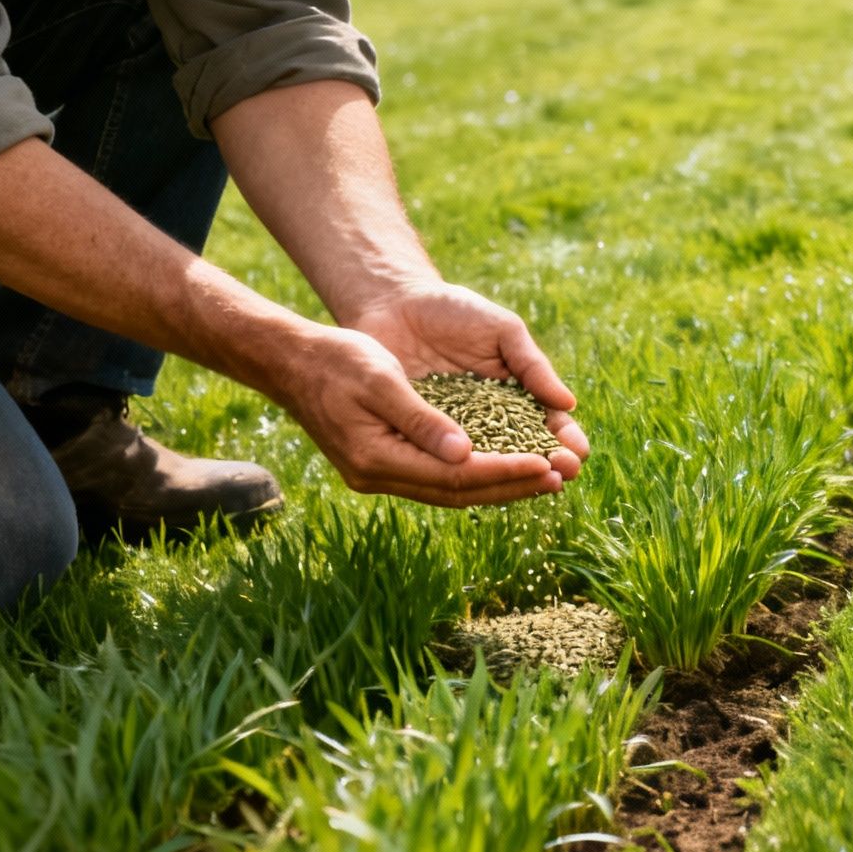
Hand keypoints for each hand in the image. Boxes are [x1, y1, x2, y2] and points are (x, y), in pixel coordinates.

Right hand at [274, 324, 566, 506]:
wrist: (292, 361)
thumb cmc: (337, 359)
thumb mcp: (381, 379)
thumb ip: (422, 419)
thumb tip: (465, 454)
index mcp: (375, 459)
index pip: (454, 477)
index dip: (503, 472)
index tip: (546, 465)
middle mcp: (377, 476)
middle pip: (458, 492)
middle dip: (511, 486)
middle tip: (559, 478)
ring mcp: (379, 473)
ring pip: (451, 490)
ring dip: (498, 485)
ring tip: (544, 479)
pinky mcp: (384, 463)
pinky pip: (439, 478)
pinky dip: (475, 475)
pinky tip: (505, 467)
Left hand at [343, 281, 587, 481]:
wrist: (393, 305)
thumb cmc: (454, 311)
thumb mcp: (501, 330)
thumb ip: (531, 365)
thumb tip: (568, 403)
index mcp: (517, 396)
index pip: (548, 425)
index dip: (564, 441)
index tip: (577, 453)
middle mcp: (489, 421)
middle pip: (524, 453)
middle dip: (546, 466)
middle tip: (561, 475)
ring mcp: (455, 433)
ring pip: (486, 464)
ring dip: (511, 478)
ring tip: (530, 485)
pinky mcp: (420, 438)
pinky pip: (442, 459)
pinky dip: (460, 472)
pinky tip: (477, 482)